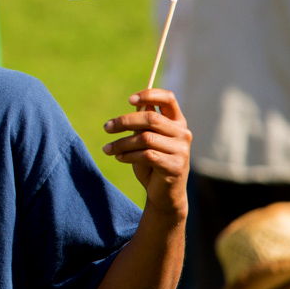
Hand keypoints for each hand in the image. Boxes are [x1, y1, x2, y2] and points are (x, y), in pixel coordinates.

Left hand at [102, 89, 190, 217]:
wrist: (164, 193)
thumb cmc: (152, 162)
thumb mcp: (146, 139)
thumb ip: (143, 124)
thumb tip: (135, 106)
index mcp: (177, 122)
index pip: (168, 98)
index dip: (149, 95)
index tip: (129, 100)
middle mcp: (182, 133)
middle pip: (151, 118)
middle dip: (124, 121)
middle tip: (106, 128)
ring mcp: (181, 150)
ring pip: (145, 138)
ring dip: (122, 143)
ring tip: (107, 149)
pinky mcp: (175, 166)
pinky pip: (146, 155)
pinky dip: (128, 155)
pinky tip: (119, 158)